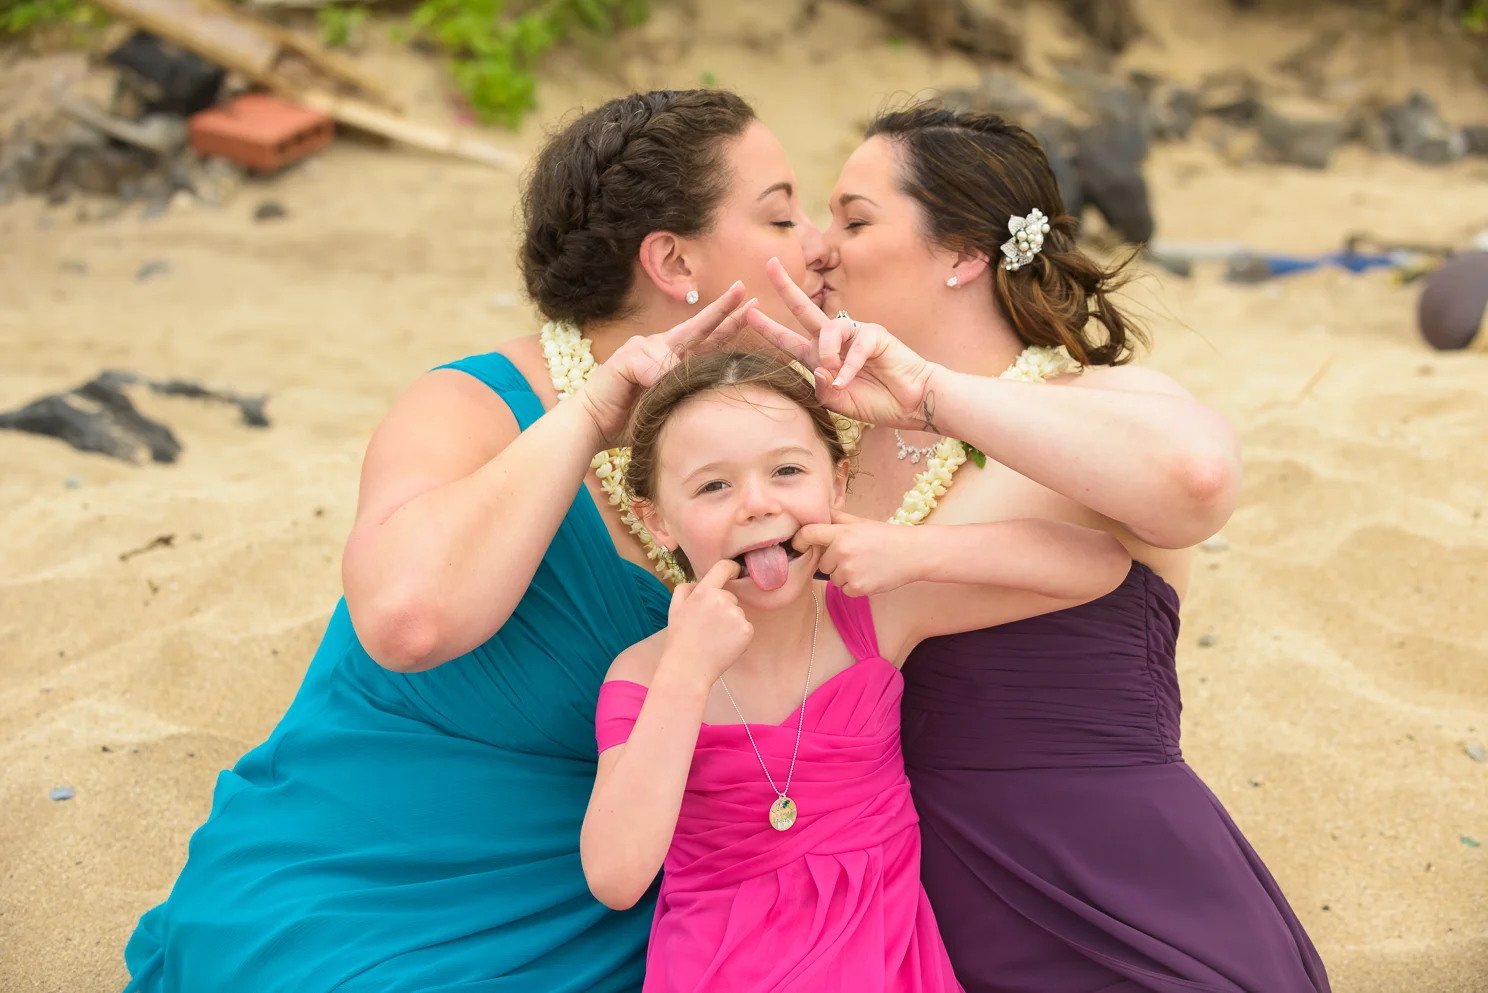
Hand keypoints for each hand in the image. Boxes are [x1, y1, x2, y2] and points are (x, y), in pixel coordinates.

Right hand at [577, 283, 754, 446]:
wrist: (593, 424)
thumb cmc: (633, 418)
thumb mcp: (671, 405)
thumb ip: (689, 392)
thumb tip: (717, 384)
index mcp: (673, 358)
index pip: (706, 337)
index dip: (728, 321)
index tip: (751, 303)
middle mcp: (659, 346)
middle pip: (697, 326)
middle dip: (722, 309)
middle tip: (744, 289)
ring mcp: (641, 349)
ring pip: (673, 351)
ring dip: (674, 374)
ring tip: (658, 392)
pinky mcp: (626, 358)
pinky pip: (651, 366)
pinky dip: (654, 378)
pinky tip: (647, 387)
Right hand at [663, 559, 752, 683]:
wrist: (689, 668)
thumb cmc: (680, 639)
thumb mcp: (674, 608)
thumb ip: (685, 589)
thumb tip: (698, 582)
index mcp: (704, 592)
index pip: (723, 568)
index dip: (731, 568)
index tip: (734, 571)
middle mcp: (723, 600)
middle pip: (730, 596)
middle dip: (723, 607)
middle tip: (709, 626)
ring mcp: (737, 615)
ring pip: (738, 613)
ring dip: (730, 622)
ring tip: (715, 638)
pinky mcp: (747, 631)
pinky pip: (745, 627)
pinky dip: (738, 636)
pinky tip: (724, 645)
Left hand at [744, 259, 938, 429]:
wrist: (909, 403)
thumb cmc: (874, 402)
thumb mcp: (838, 402)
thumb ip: (822, 388)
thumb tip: (819, 367)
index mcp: (820, 357)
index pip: (788, 340)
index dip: (767, 327)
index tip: (747, 312)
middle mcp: (834, 341)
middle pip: (804, 309)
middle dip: (785, 287)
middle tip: (769, 263)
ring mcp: (855, 334)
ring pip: (827, 330)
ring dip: (827, 354)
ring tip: (836, 378)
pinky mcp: (874, 334)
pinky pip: (855, 346)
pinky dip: (849, 366)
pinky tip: (848, 381)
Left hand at [793, 509, 923, 596]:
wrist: (912, 553)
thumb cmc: (886, 536)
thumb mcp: (860, 522)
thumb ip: (837, 519)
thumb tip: (817, 513)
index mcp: (841, 534)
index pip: (808, 534)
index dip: (800, 540)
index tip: (798, 544)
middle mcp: (842, 553)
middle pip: (822, 563)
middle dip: (833, 561)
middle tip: (855, 555)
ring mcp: (849, 572)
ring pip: (833, 578)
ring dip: (844, 575)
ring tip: (864, 565)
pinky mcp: (858, 588)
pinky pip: (845, 590)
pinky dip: (854, 586)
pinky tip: (869, 576)